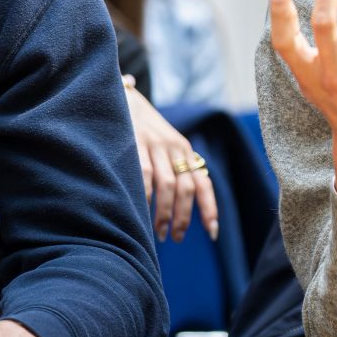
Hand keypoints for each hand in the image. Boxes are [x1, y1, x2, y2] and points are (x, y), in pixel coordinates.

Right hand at [122, 76, 218, 242]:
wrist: (123, 98)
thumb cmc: (145, 131)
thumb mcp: (166, 147)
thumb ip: (175, 168)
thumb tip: (180, 205)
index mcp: (186, 151)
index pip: (203, 183)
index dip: (209, 208)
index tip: (213, 232)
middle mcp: (175, 148)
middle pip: (187, 188)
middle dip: (183, 217)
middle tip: (175, 238)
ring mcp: (156, 146)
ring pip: (168, 185)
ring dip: (164, 213)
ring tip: (158, 233)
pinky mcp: (135, 144)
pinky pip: (144, 175)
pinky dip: (145, 197)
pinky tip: (140, 213)